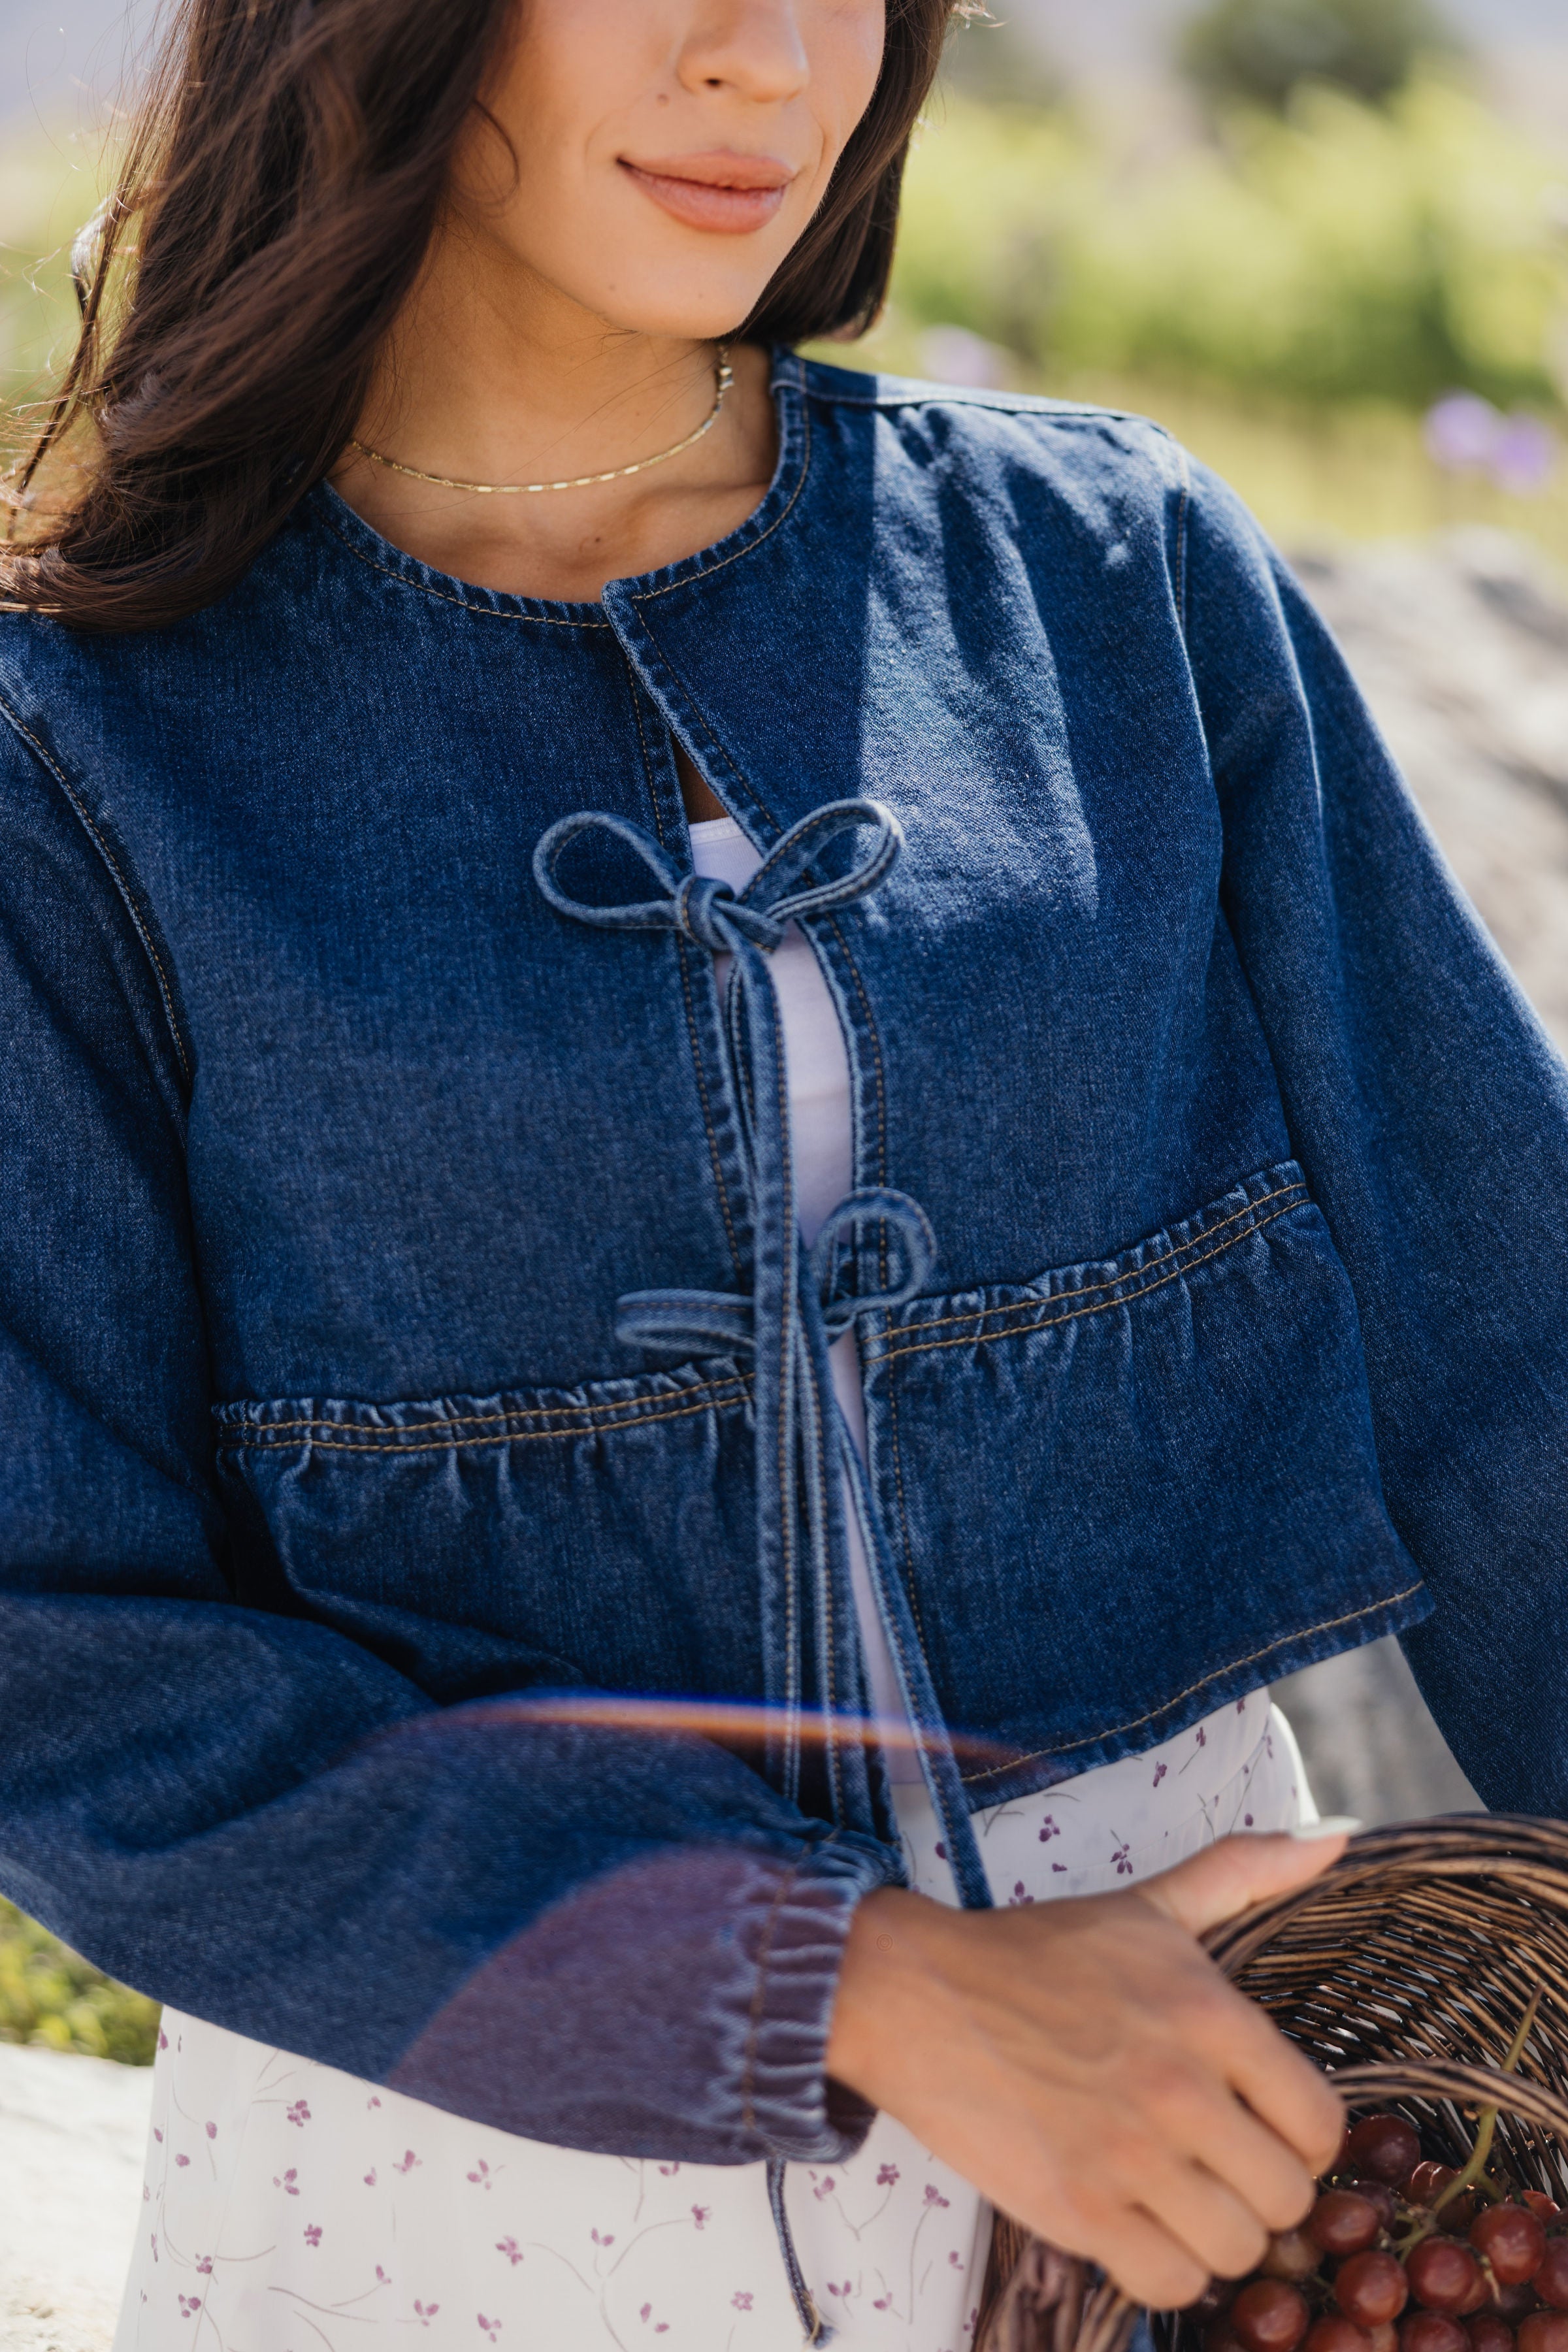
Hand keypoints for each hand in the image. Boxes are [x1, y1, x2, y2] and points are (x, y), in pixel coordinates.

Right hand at [826, 1829, 1349, 2308]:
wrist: (918, 1995)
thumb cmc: (1037, 1953)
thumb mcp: (1148, 1905)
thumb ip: (1243, 1872)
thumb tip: (1336, 1838)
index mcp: (1209, 2014)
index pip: (1320, 2122)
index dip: (1301, 2136)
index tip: (1265, 2128)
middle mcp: (1180, 2089)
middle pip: (1287, 2197)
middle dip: (1261, 2190)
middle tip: (1221, 2168)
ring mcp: (1128, 2156)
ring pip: (1238, 2249)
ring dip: (1215, 2233)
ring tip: (1181, 2198)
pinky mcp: (1076, 2210)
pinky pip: (1171, 2282)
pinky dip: (1165, 2266)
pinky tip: (1141, 2225)